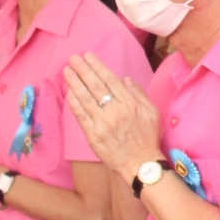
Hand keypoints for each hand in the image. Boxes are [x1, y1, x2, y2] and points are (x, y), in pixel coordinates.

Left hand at [63, 54, 162, 179]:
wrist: (140, 163)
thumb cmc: (148, 137)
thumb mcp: (152, 112)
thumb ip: (139, 93)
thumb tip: (124, 79)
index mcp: (130, 103)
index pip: (110, 80)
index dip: (98, 67)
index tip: (88, 56)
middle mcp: (115, 111)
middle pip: (96, 86)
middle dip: (83, 70)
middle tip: (73, 58)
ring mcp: (103, 123)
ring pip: (86, 99)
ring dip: (75, 84)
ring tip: (67, 71)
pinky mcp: (93, 135)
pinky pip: (81, 116)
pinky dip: (74, 104)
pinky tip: (69, 93)